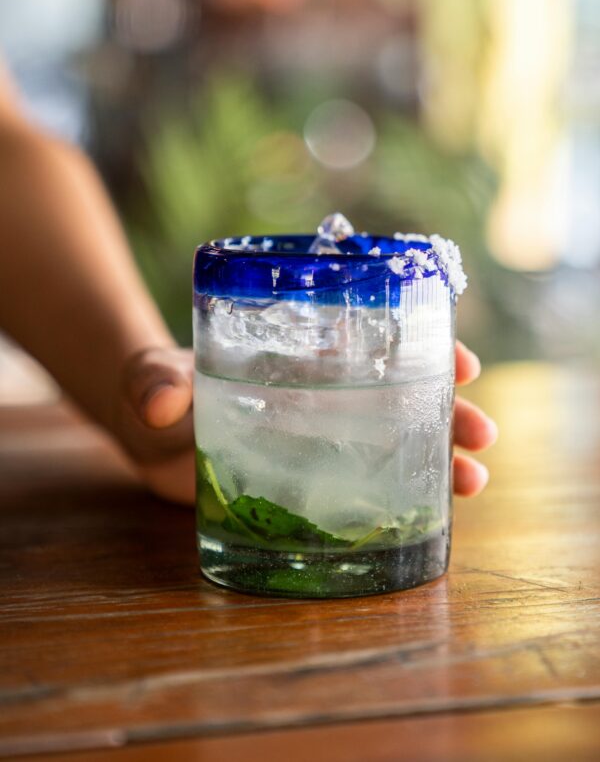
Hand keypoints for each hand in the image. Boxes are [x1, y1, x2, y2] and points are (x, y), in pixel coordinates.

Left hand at [115, 343, 496, 504]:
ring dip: (440, 456)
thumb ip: (155, 381)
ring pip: (397, 441)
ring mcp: (321, 438)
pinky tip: (433, 515)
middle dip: (446, 408)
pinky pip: (368, 486)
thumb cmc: (160, 386)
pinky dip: (405, 496)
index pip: (374, 340)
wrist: (151, 434)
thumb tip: (160, 403)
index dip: (421, 346)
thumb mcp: (154, 376)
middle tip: (481, 431)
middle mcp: (323, 393)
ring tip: (472, 480)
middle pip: (400, 393)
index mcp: (301, 355)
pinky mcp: (309, 481)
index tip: (461, 361)